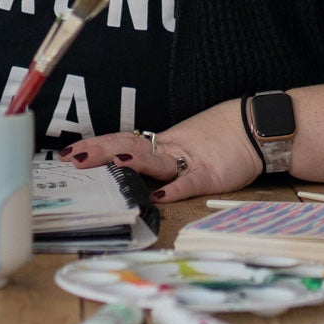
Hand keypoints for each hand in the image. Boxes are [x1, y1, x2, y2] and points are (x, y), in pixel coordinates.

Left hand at [59, 100, 262, 202]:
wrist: (256, 127)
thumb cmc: (219, 139)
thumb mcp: (184, 145)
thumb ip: (159, 157)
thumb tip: (128, 164)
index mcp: (161, 144)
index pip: (121, 141)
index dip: (94, 146)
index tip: (67, 153)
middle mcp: (170, 149)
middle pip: (129, 146)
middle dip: (98, 152)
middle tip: (71, 158)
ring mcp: (190, 161)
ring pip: (155, 160)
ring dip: (131, 162)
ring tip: (108, 163)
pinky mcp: (211, 174)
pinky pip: (190, 182)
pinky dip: (175, 189)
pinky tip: (159, 196)